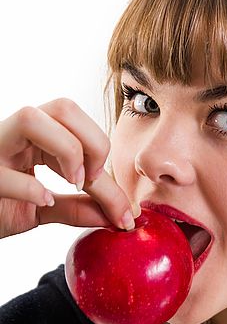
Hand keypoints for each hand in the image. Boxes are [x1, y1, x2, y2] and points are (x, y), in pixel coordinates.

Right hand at [0, 98, 138, 238]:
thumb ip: (78, 208)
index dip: (105, 155)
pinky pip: (1, 172)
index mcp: (35, 138)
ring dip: (66, 150)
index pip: (80, 127)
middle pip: (63, 107)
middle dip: (91, 141)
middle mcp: (14, 135)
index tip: (116, 199)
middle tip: (90, 178)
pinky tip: (43, 200)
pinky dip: (29, 186)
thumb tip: (117, 216)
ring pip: (30, 118)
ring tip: (72, 182)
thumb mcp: (43, 209)